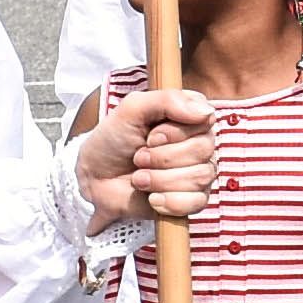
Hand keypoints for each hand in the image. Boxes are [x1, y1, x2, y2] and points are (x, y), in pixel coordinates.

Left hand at [80, 81, 215, 226]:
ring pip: (199, 177)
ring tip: (139, 178)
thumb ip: (167, 100)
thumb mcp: (131, 109)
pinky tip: (151, 198)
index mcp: (190, 117)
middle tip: (139, 158)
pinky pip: (196, 202)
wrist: (95, 179)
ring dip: (160, 180)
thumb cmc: (114, 141)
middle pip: (202, 149)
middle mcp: (200, 143)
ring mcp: (199, 172)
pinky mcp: (193, 200)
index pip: (205, 120)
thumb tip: (207, 112)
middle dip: (162, 157)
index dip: (175, 131)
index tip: (149, 136)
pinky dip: (169, 202)